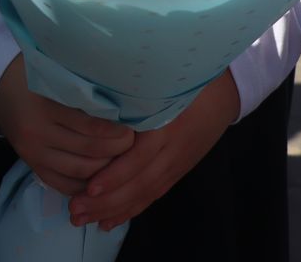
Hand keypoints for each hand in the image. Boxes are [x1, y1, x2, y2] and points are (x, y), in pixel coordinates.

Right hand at [0, 55, 134, 194]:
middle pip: (88, 151)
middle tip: (134, 144)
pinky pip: (64, 185)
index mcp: (46, 106)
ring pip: (80, 171)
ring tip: (123, 160)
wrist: (0, 86)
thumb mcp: (57, 75)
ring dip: (106, 169)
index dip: (117, 131)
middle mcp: (37, 133)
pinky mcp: (32, 166)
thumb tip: (125, 106)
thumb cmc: (35, 74)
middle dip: (117, 151)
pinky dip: (87, 185)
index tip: (135, 128)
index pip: (90, 125)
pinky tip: (102, 176)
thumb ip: (85, 91)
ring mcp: (33, 153)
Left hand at [67, 71, 240, 230]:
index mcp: (166, 124)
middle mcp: (172, 149)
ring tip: (84, 219)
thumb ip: (133, 97)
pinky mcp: (178, 170)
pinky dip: (132, 209)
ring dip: (114, 209)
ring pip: (145, 192)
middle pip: (139, 182)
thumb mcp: (161, 82)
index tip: (90, 186)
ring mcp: (177, 163)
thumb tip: (93, 107)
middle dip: (107, 200)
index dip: (116, 174)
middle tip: (75, 211)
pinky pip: (153, 194)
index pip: (140, 157)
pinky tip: (110, 220)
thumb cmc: (184, 80)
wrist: (225, 93)